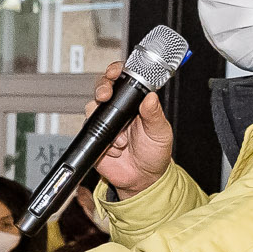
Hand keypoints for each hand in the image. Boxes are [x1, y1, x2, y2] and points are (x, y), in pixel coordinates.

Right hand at [89, 59, 172, 194]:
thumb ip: (155, 114)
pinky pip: (92, 133)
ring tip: (122, 140)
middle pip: (103, 88)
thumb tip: (151, 97)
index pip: (124, 80)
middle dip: (101, 88)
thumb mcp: (161, 133)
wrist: (143, 179)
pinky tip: (117, 150)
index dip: (117, 72)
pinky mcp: (96, 138)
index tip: (116, 72)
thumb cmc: (154, 154)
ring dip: (108, 125)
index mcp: (136, 104)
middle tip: (105, 95)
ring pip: (93, 110)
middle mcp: (119, 110)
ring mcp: (106, 124)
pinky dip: (105, 143)